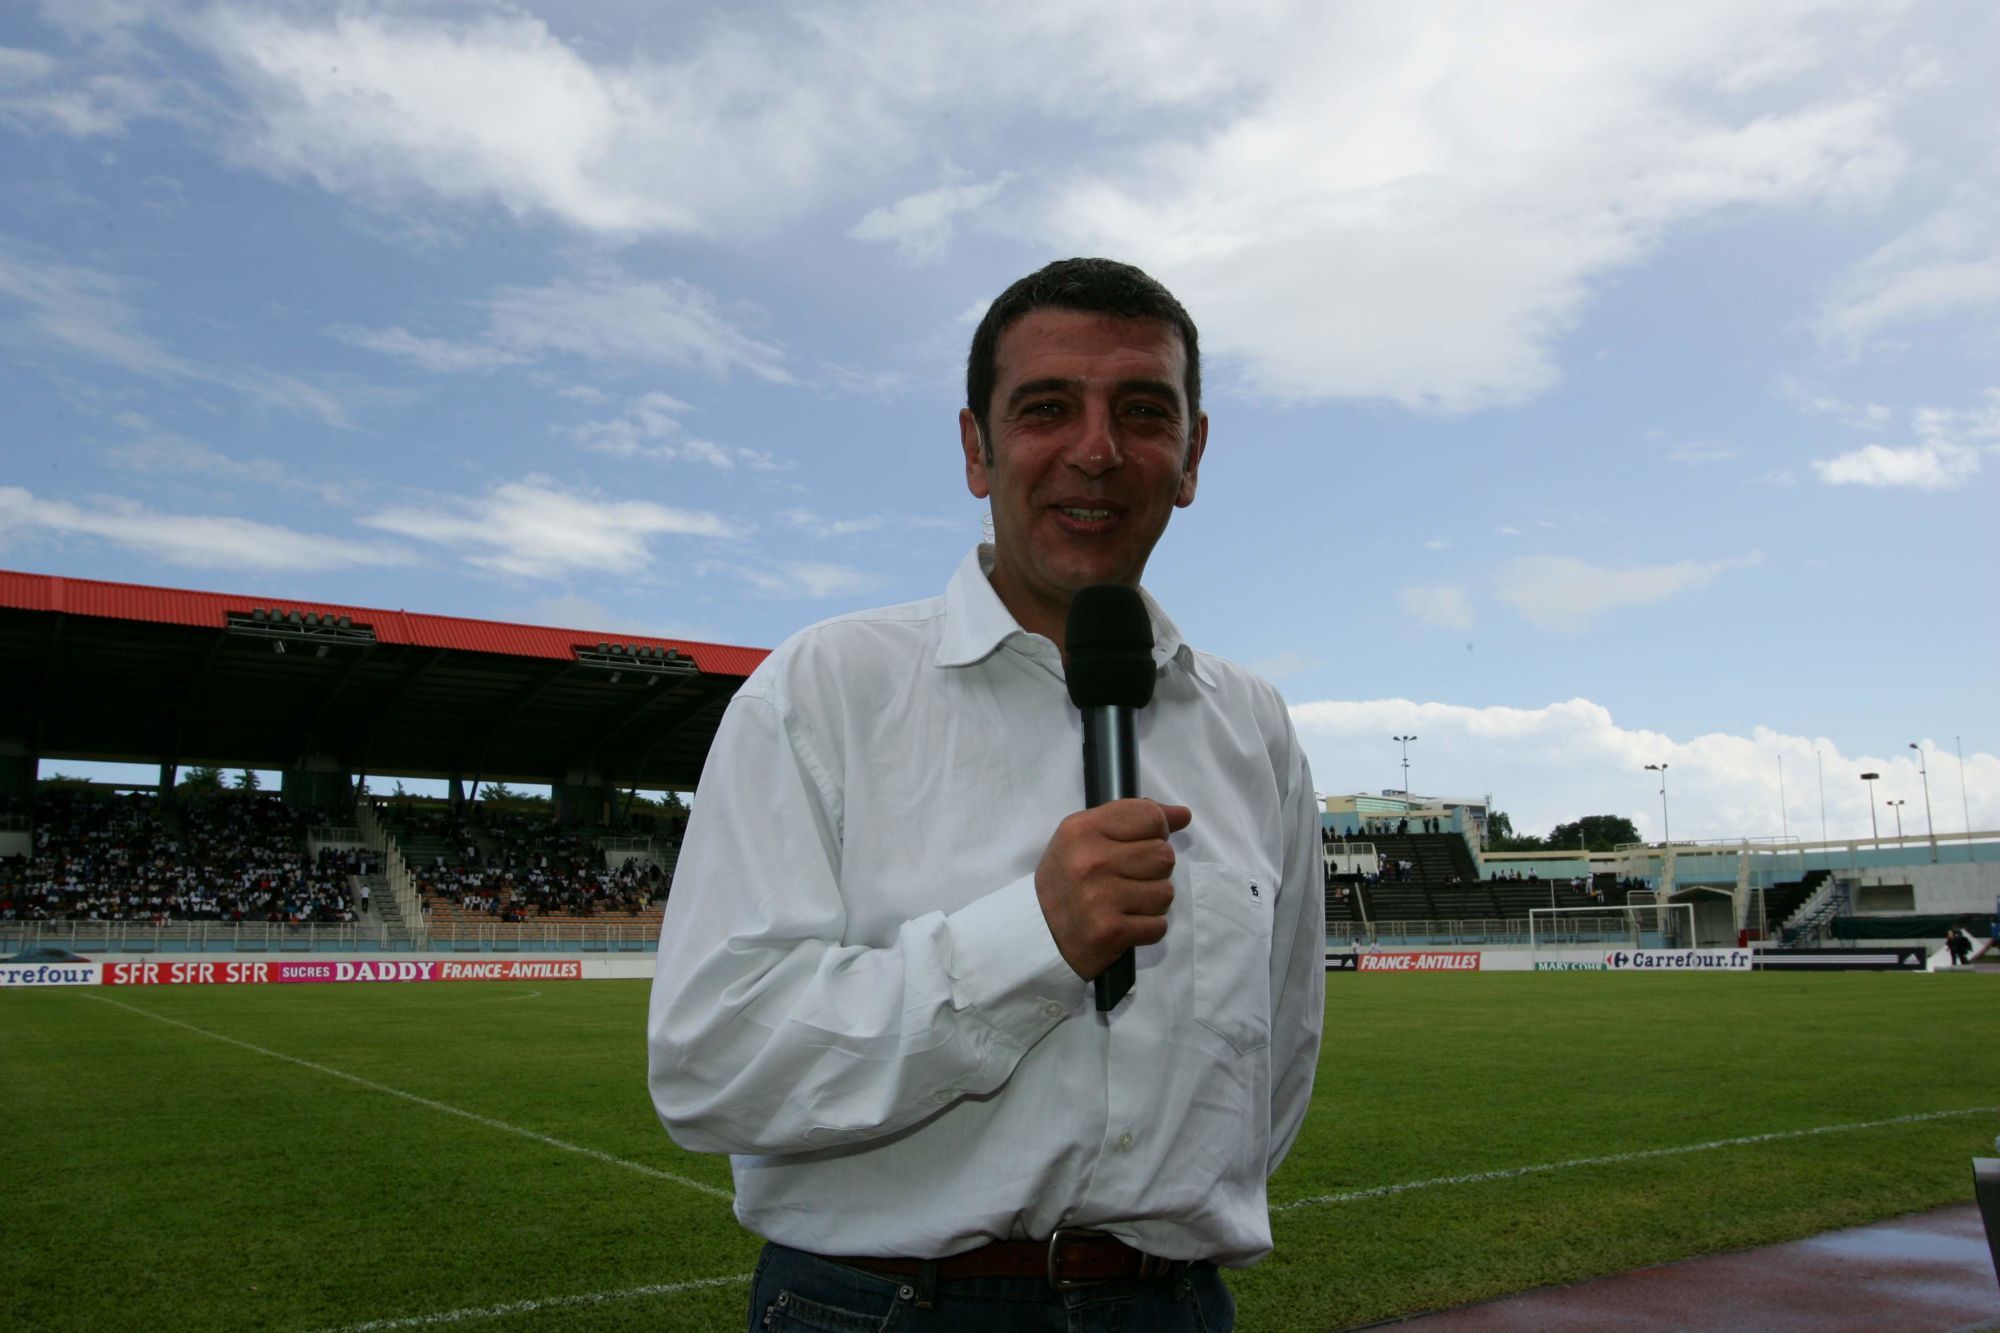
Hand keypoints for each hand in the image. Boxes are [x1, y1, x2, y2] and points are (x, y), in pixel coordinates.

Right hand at [1034, 799, 1192, 980]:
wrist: (1038, 932)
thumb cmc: (1068, 878)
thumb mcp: (1086, 837)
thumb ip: (1133, 819)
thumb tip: (1183, 815)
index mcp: (1082, 829)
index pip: (1150, 816)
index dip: (1156, 831)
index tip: (1140, 844)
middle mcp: (1090, 861)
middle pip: (1164, 856)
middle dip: (1154, 869)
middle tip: (1129, 878)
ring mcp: (1100, 898)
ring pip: (1166, 892)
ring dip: (1152, 900)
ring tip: (1126, 902)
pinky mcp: (1111, 931)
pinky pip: (1159, 925)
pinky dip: (1147, 927)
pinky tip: (1125, 922)